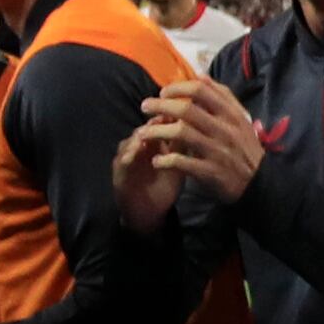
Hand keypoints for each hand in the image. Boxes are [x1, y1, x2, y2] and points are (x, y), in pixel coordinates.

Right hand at [111, 120, 179, 235]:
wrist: (148, 211)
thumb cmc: (164, 185)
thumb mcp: (179, 165)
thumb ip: (186, 148)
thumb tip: (203, 128)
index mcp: (156, 143)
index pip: (163, 124)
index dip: (172, 117)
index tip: (185, 112)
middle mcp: (141, 145)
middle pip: (147, 127)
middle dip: (155, 122)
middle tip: (164, 118)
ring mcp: (128, 157)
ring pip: (132, 141)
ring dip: (140, 136)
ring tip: (147, 133)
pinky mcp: (120, 172)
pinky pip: (122, 161)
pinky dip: (128, 156)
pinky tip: (135, 154)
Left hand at [133, 76, 263, 203]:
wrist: (260, 182)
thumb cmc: (245, 147)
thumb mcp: (240, 119)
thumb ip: (222, 97)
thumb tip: (200, 77)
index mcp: (231, 114)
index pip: (200, 91)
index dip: (177, 88)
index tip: (163, 93)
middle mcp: (224, 129)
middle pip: (186, 110)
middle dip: (160, 106)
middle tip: (145, 107)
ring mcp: (217, 150)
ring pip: (180, 133)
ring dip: (157, 131)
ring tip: (143, 133)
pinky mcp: (210, 171)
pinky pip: (181, 162)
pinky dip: (165, 160)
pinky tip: (157, 160)